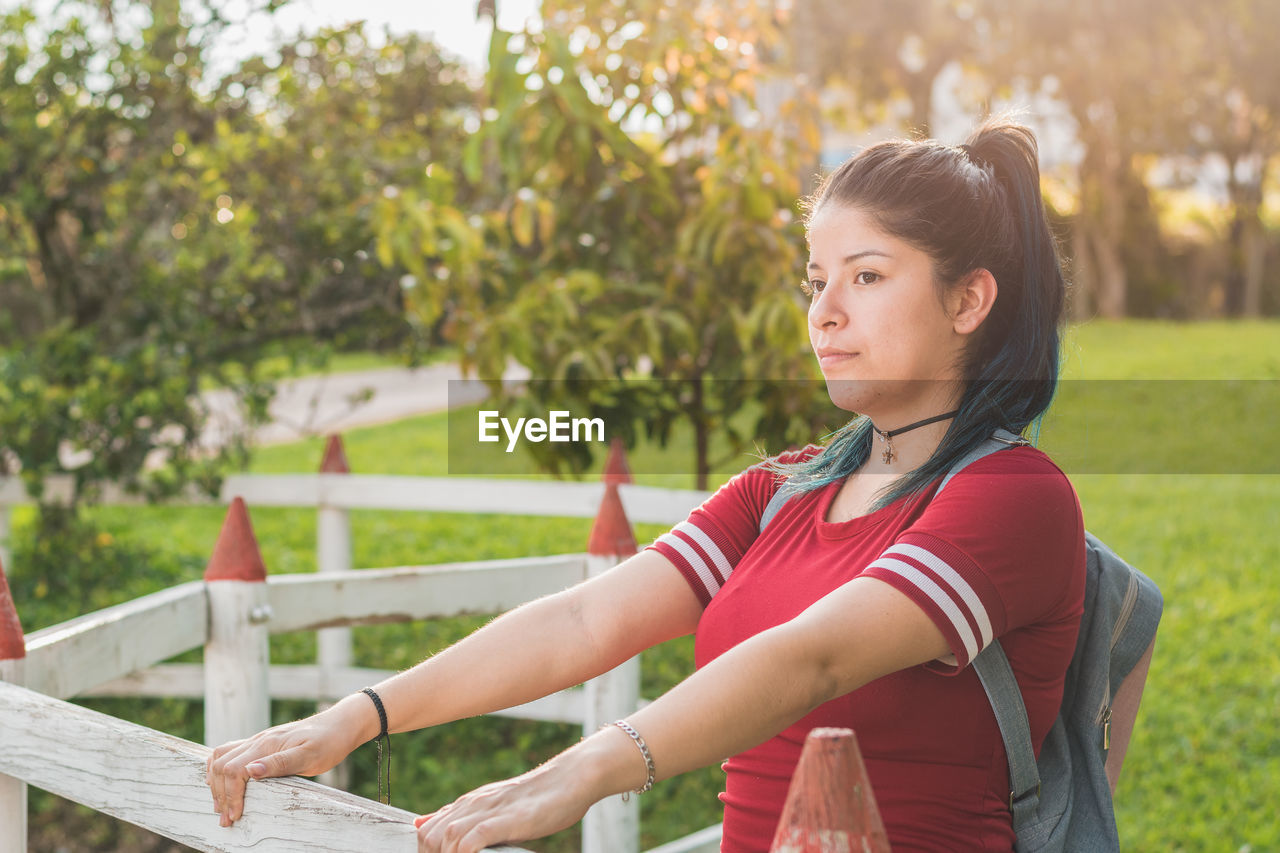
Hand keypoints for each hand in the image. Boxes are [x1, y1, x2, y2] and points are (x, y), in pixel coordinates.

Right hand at [206, 699, 371, 826]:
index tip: (236, 815)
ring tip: (221, 806)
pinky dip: (220, 769)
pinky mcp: (262, 744)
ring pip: (221, 757)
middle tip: (226, 819)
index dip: (231, 795)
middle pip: (223, 766)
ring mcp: (259, 741)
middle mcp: (259, 741)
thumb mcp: (311, 756)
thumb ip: (281, 763)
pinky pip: (231, 752)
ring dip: (216, 782)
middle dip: (220, 794)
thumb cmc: (329, 742)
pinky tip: (223, 782)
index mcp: (268, 745)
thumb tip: (250, 771)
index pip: (234, 770)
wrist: (340, 725)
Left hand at [414, 729, 643, 852]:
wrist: (569, 779)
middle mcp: (473, 805)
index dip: (428, 850)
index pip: (426, 829)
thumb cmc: (537, 798)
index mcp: (468, 803)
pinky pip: (472, 840)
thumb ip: (458, 816)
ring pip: (446, 838)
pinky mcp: (506, 819)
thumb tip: (421, 824)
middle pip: (429, 837)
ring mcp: (488, 810)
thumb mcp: (492, 805)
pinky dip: (467, 852)